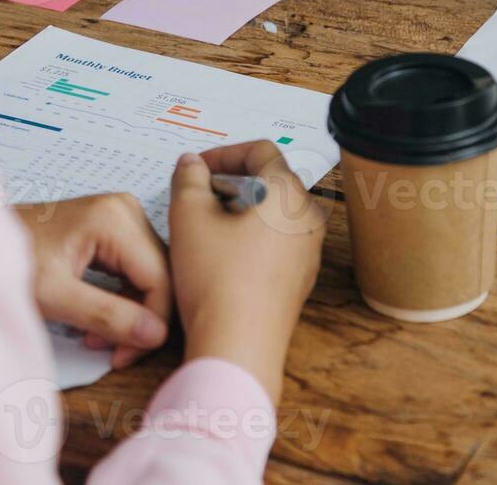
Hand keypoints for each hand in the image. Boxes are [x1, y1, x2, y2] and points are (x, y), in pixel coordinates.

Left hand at [14, 194, 171, 369]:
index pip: (160, 277)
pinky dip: (122, 299)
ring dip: (132, 312)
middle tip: (114, 352)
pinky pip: (135, 269)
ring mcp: (119, 215)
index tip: (126, 355)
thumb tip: (155, 335)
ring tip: (99, 338)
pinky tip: (98, 318)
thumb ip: (107, 316)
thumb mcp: (55, 296)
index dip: (152, 322)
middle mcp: (124, 209)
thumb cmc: (4, 261)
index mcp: (114, 218)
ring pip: (150, 274)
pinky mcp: (111, 227)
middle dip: (142, 319)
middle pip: (159, 274)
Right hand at [168, 143, 325, 403]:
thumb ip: (188, 179)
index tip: (198, 168)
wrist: (238, 346)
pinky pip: (277, 243)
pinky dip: (250, 237)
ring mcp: (308, 251)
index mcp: (289, 194)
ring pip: (273, 214)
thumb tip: (191, 164)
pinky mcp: (300, 279)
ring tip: (206, 227)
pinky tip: (221, 256)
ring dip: (240, 210)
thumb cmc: (217, 282)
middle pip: (271, 181)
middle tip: (198, 196)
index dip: (224, 153)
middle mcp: (308, 219)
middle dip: (231, 182)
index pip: (262, 151)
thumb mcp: (189, 218)